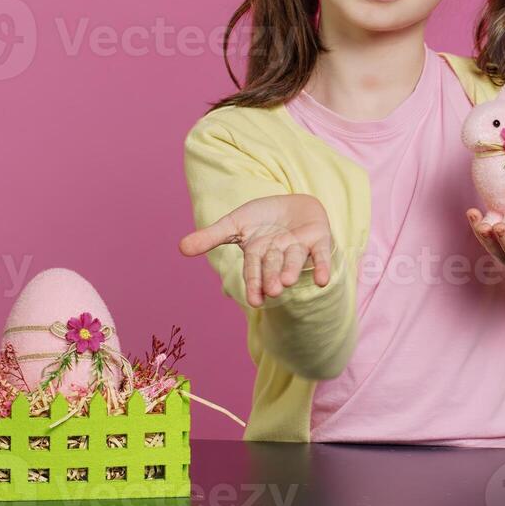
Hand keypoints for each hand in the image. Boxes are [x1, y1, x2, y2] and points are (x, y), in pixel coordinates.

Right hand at [179, 193, 334, 307]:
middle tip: (273, 291)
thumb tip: (180, 248)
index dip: (254, 284)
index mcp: (258, 254)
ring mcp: (299, 247)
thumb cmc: (261, 218)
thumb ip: (211, 237)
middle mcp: (278, 254)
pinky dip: (323, 266)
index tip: (255, 301)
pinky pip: (322, 254)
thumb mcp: (235, 223)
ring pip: (295, 260)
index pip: (254, 270)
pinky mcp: (318, 238)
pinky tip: (324, 281)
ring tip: (287, 282)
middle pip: (274, 267)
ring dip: (292, 271)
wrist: (293, 205)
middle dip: (272, 278)